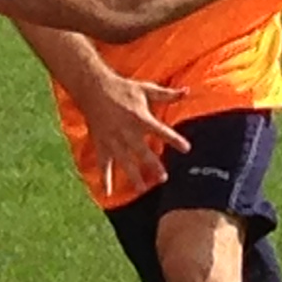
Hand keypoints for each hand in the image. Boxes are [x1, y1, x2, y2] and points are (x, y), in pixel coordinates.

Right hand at [78, 75, 189, 202]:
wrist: (94, 88)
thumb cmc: (123, 88)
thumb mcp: (145, 89)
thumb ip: (167, 94)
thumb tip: (187, 91)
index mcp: (140, 118)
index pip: (161, 131)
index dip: (174, 139)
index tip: (186, 149)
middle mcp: (127, 131)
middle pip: (142, 151)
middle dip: (153, 165)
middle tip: (163, 178)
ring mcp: (113, 139)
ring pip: (124, 161)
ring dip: (133, 176)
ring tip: (142, 189)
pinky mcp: (101, 144)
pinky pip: (103, 164)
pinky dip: (105, 178)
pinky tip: (108, 193)